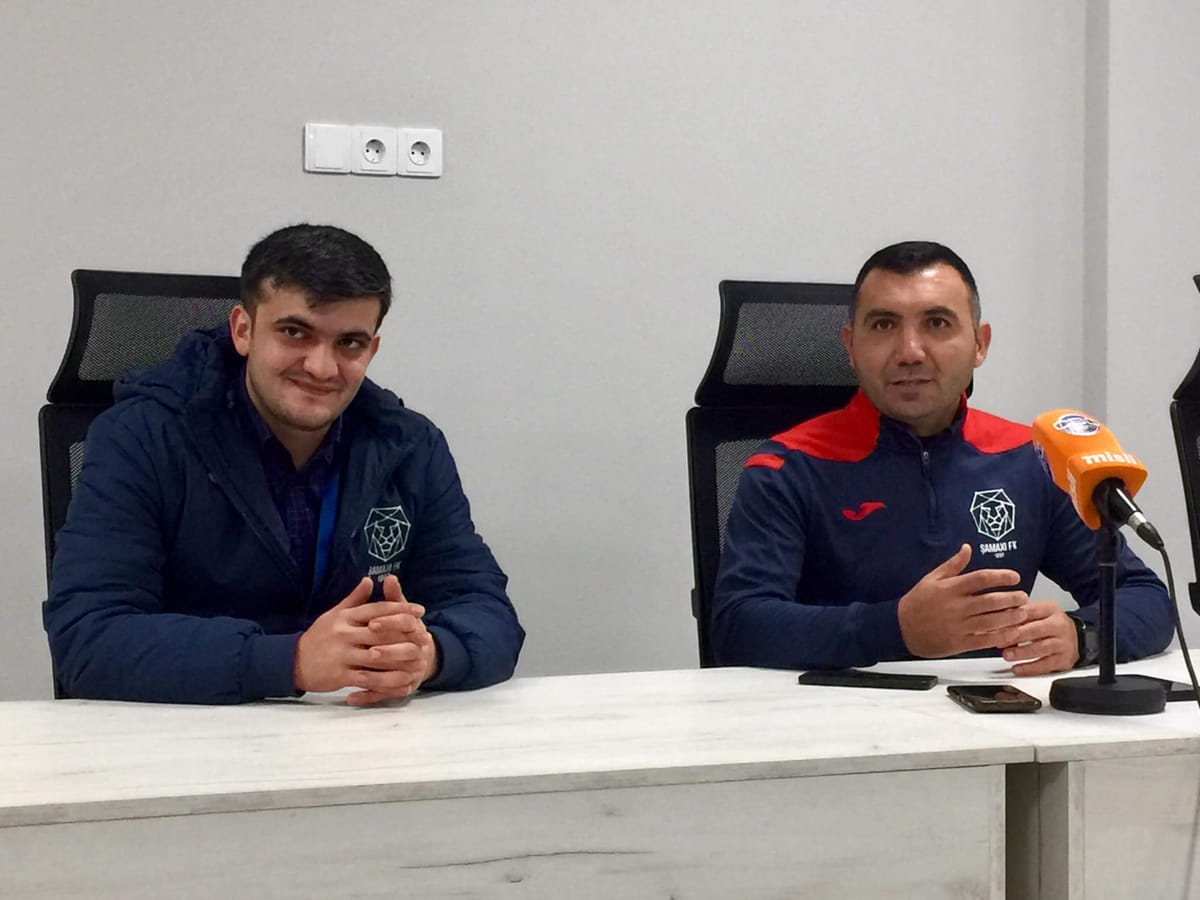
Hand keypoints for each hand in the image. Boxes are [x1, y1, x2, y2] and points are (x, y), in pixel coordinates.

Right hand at [293, 576, 433, 703]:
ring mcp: (342, 655)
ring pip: (378, 658)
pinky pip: (369, 680)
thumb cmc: (319, 636)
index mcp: (345, 617)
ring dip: (401, 661)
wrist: (293, 661)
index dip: (400, 609)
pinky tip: (403, 683)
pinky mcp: (340, 675)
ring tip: (420, 663)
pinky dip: (388, 682)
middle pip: (381, 633)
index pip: (377, 610)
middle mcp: (345, 634)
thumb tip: (369, 579)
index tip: (420, 611)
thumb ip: (354, 599)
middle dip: (406, 636)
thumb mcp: (334, 614)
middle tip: (426, 638)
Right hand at [897, 544, 1028, 658]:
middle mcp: (956, 606)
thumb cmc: (917, 602)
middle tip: (1023, 597)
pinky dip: (1001, 637)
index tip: (1015, 577)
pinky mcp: (959, 643)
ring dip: (1011, 617)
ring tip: (1022, 613)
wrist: (900, 628)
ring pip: (992, 621)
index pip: (981, 579)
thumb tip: (967, 548)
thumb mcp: (932, 578)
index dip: (1001, 577)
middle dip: (1012, 599)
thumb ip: (953, 565)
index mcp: (950, 588)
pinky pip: (985, 640)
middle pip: (991, 601)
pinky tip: (1011, 633)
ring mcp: (958, 626)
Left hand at [998, 601, 1079, 675]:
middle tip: (999, 641)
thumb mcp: (1036, 612)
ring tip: (1007, 655)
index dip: (1012, 618)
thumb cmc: (1049, 623)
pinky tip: (1018, 669)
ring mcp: (1062, 643)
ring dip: (1022, 652)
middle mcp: (1058, 625)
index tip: (997, 624)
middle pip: (1036, 630)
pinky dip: (1030, 668)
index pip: (1029, 611)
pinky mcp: (1063, 659)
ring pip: (1041, 648)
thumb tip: (993, 619)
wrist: (1075, 637)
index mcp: (1048, 609)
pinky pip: (1046, 665)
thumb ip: (1017, 614)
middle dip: (1016, 636)